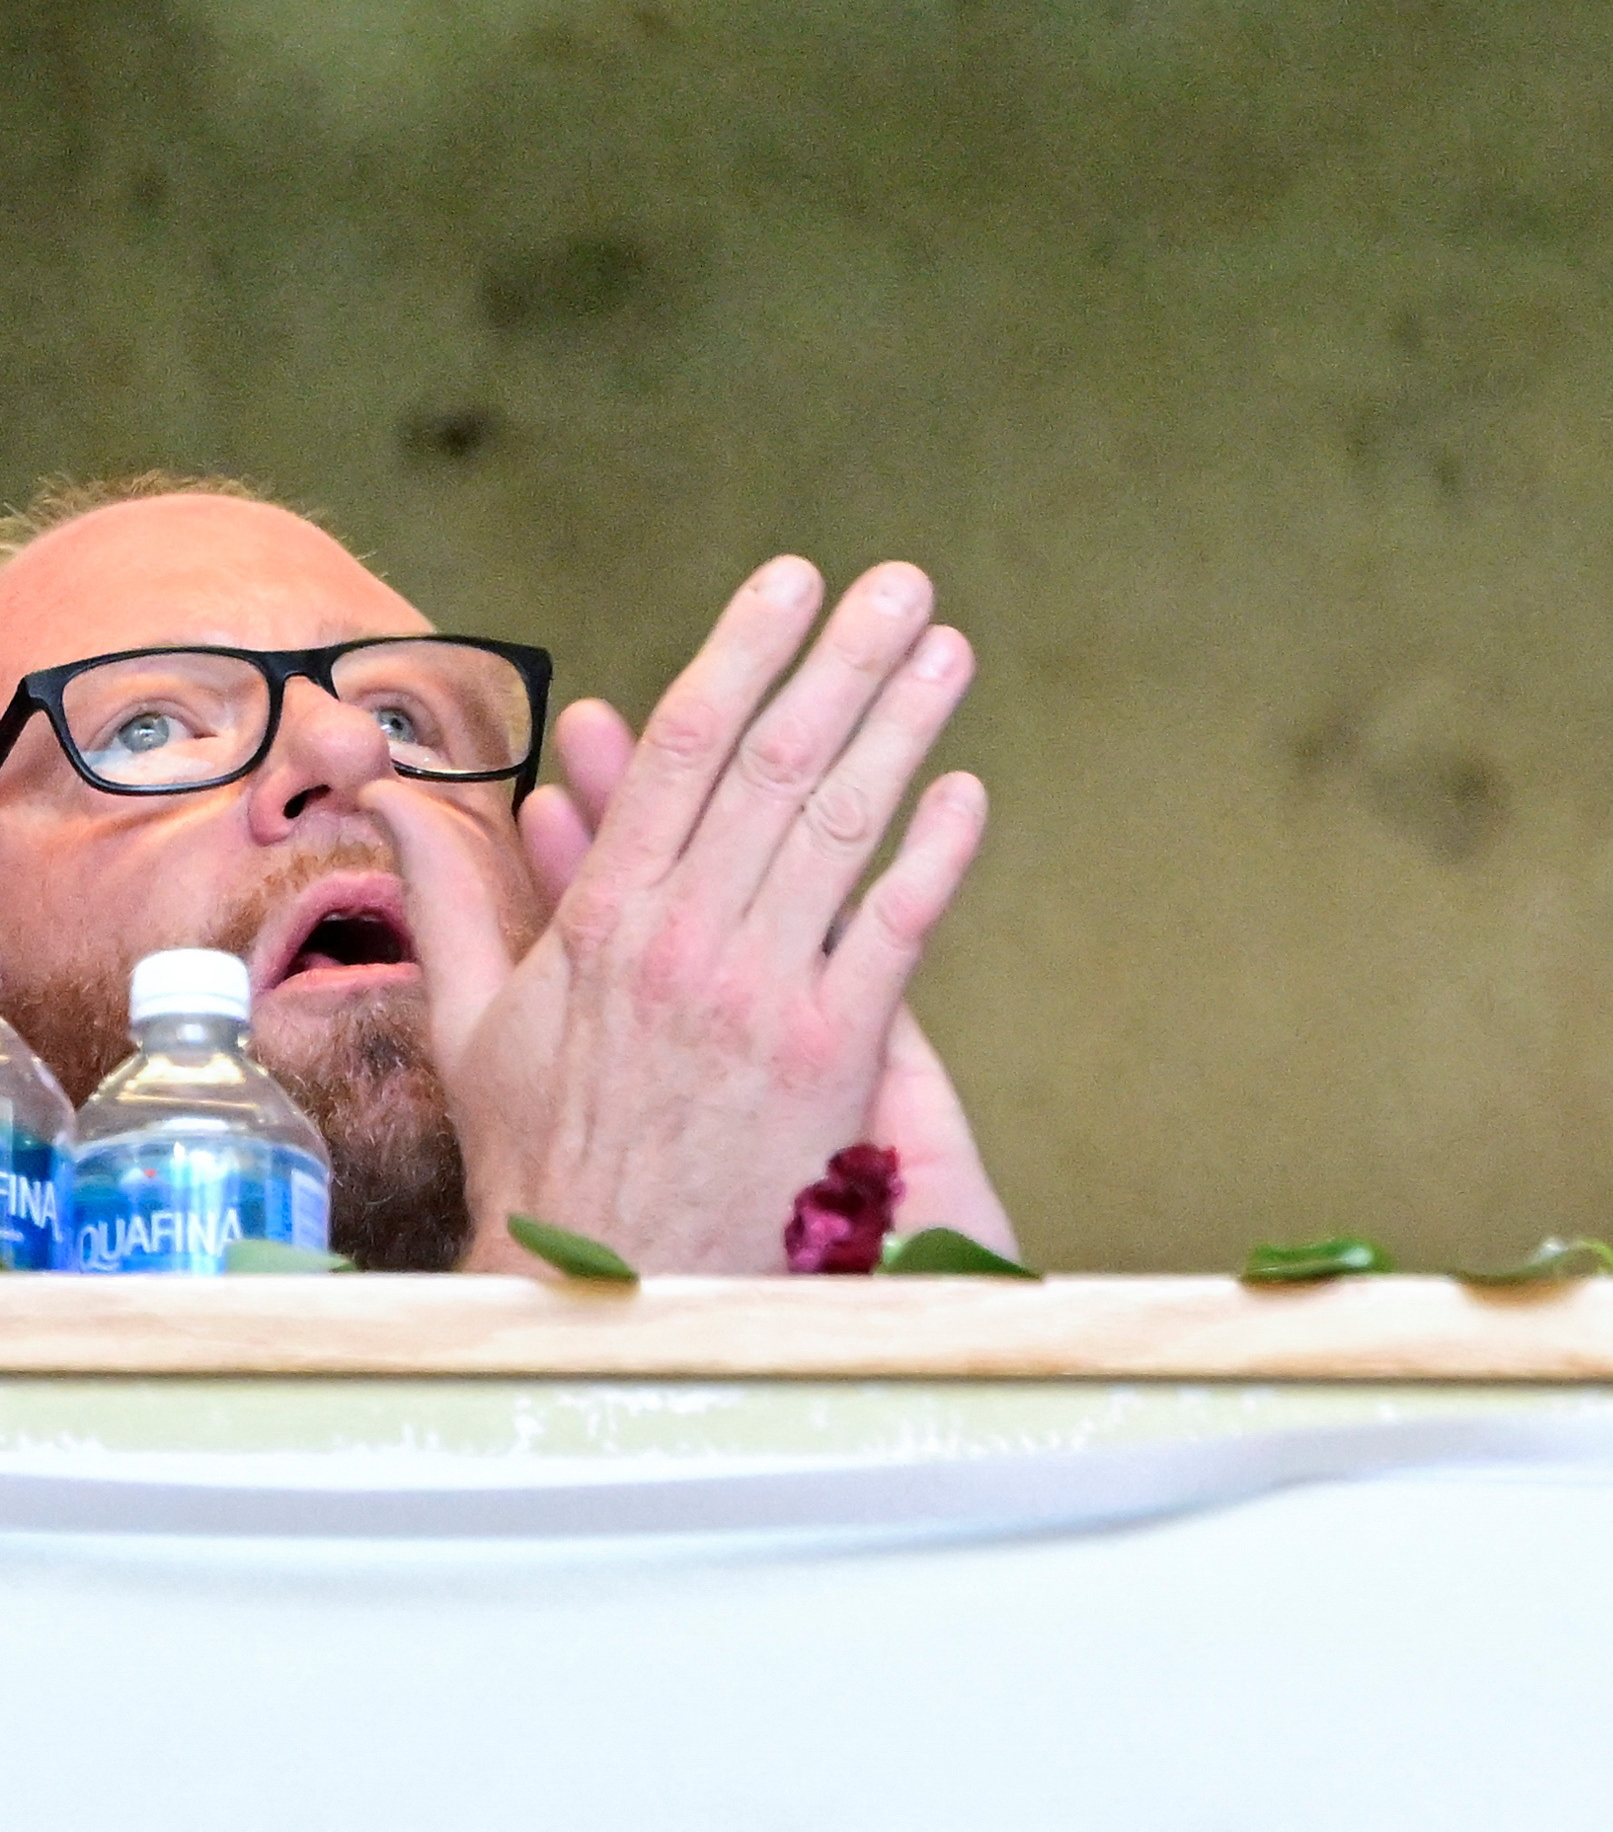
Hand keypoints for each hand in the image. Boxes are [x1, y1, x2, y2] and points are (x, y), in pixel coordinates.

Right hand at [364, 553, 991, 1276]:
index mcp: (601, 919)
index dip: (741, 651)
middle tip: (901, 583)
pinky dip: (938, 856)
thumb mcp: (467, 1019)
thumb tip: (392, 790)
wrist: (606, 1284)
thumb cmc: (541, 1149)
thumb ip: (446, 895)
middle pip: (777, 765)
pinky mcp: (833, 1054)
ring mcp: (764, 993)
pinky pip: (897, 932)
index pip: (680, 750)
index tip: (789, 579)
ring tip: (949, 650)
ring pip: (845, 830)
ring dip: (905, 727)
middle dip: (844, 661)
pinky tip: (968, 791)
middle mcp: (685, 940)